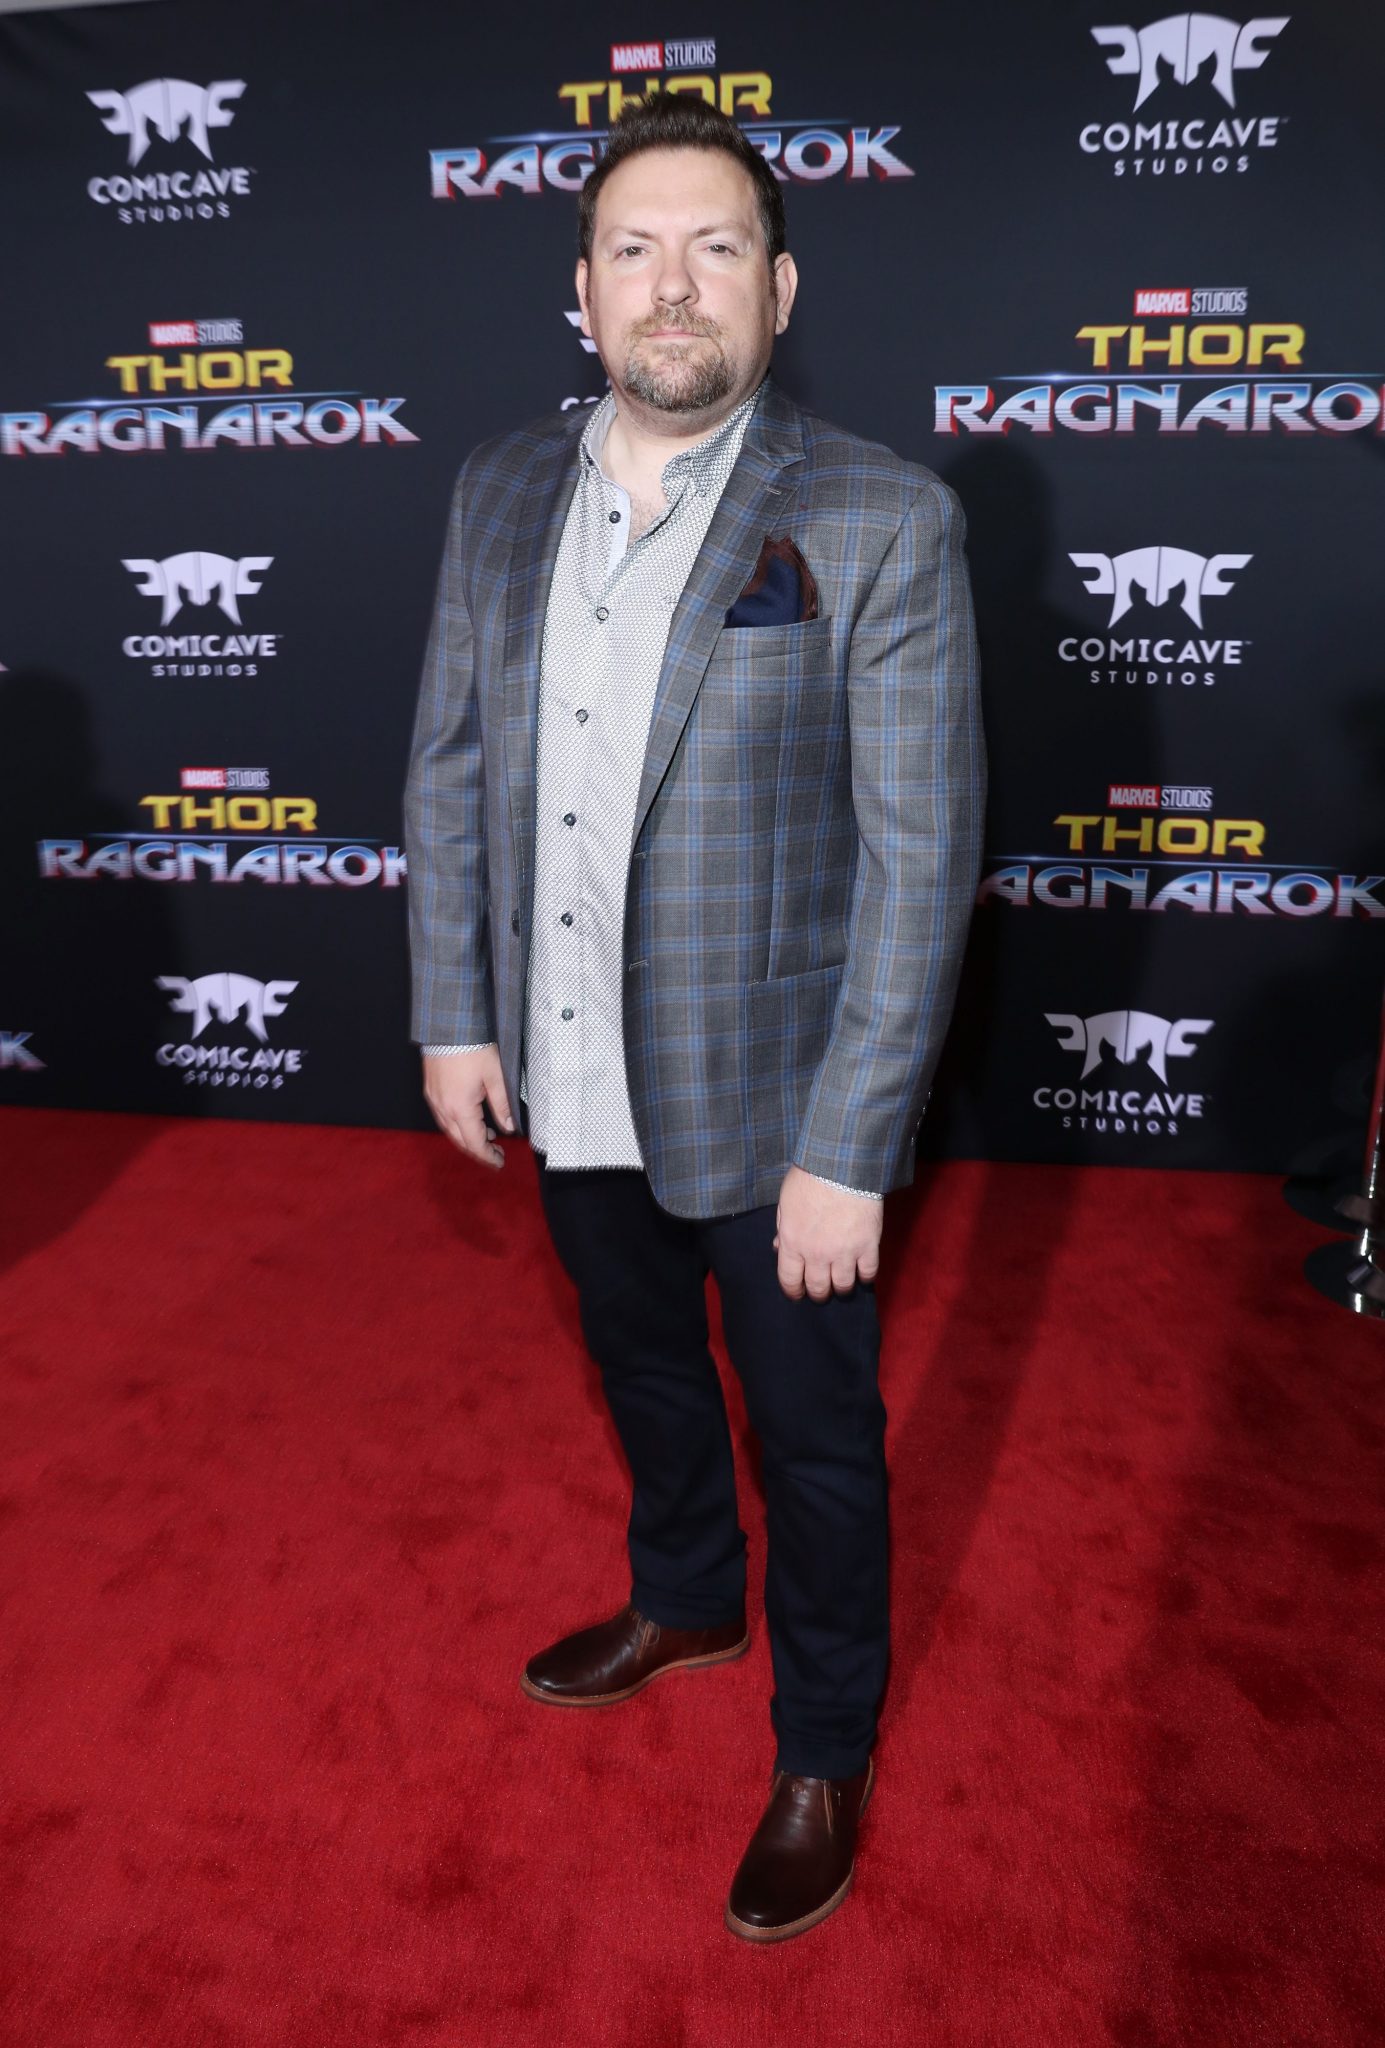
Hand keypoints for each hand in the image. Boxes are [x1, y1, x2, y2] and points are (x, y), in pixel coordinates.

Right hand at [422, 1048, 513, 1169]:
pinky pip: (442, 1117)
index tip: (500, 1162)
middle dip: (479, 1151)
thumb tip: (509, 1127)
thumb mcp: (496, 1077)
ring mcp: (434, 1100)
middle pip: (460, 1141)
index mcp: (460, 1108)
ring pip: (450, 1130)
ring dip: (467, 1138)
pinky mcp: (430, 1091)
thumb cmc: (473, 1048)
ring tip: (488, 1138)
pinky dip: (456, 1125)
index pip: (475, 1143)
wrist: (449, 1027)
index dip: (488, 1156)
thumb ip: (502, 1105)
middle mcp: (443, 1108)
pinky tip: (469, 1120)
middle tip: (497, 1154)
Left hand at [773, 1164, 881, 1300]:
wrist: (842, 1166)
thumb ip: (783, 1228)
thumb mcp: (786, 1202)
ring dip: (841, 1288)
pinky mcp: (867, 1246)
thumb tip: (780, 1247)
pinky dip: (865, 1277)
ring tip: (842, 1284)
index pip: (789, 1280)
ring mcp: (844, 1252)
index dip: (793, 1291)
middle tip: (821, 1291)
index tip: (797, 1294)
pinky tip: (862, 1274)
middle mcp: (817, 1254)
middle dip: (818, 1293)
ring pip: (843, 1285)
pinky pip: (868, 1272)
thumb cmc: (809, 1178)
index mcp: (793, 1243)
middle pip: (817, 1287)